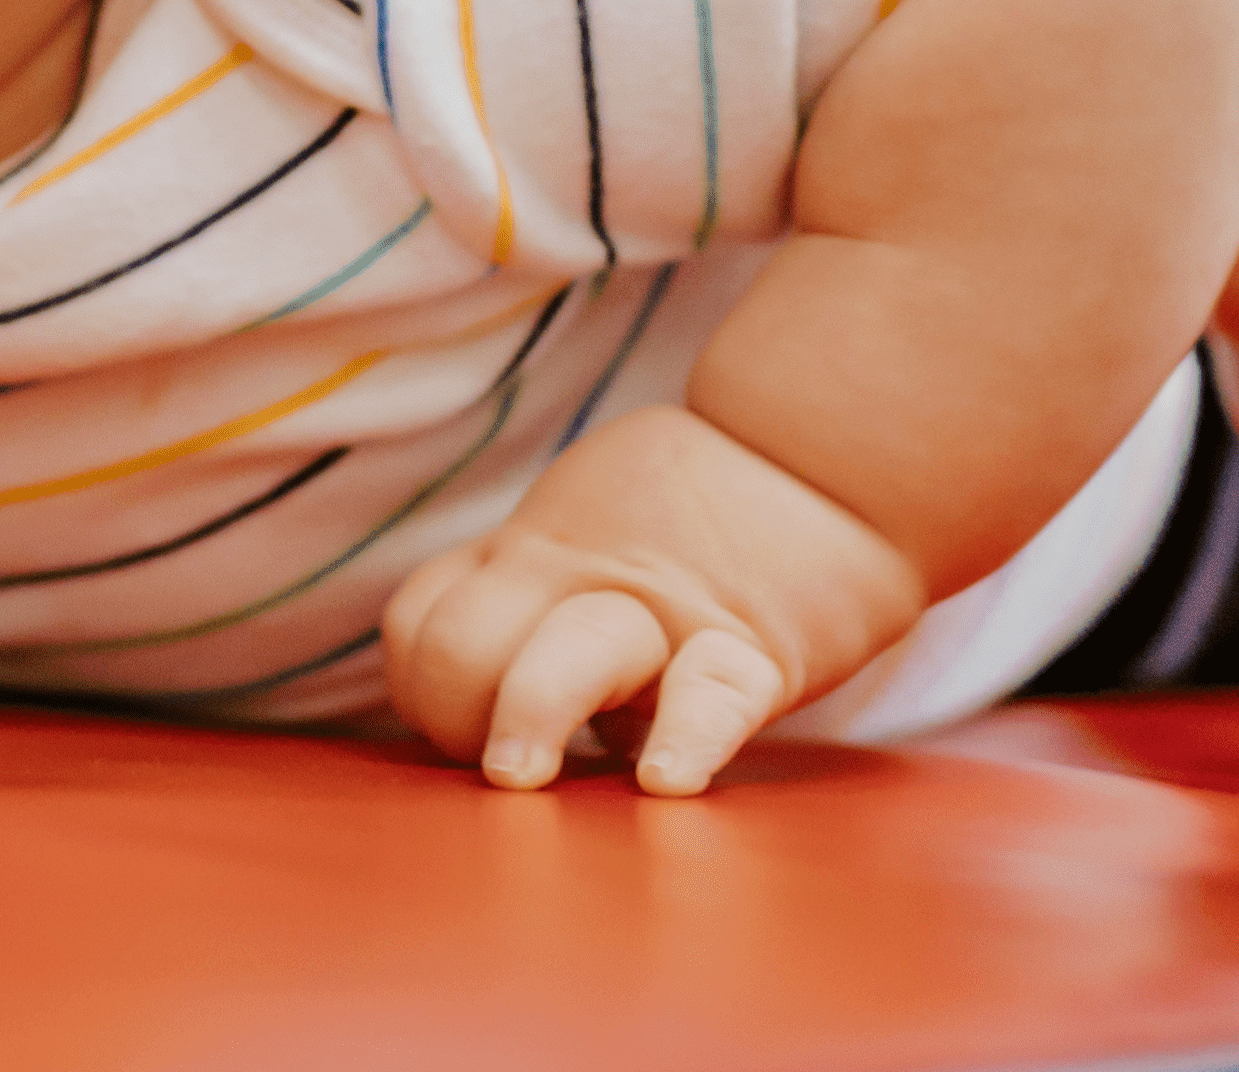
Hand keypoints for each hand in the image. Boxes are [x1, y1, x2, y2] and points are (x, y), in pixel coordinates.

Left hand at [383, 405, 928, 795]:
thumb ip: (523, 596)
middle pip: (464, 647)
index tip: (455, 727)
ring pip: (563, 658)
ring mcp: (666, 612)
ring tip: (523, 774)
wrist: (822, 458)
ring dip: (530, 716)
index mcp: (530, 558)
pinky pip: (710, 694)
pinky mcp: (759, 649)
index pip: (421, 622)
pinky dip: (685, 737)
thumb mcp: (577, 531)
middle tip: (503, 765)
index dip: (417, 687)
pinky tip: (665, 780)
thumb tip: (470, 700)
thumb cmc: (683, 517)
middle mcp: (580, 582)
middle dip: (456, 717)